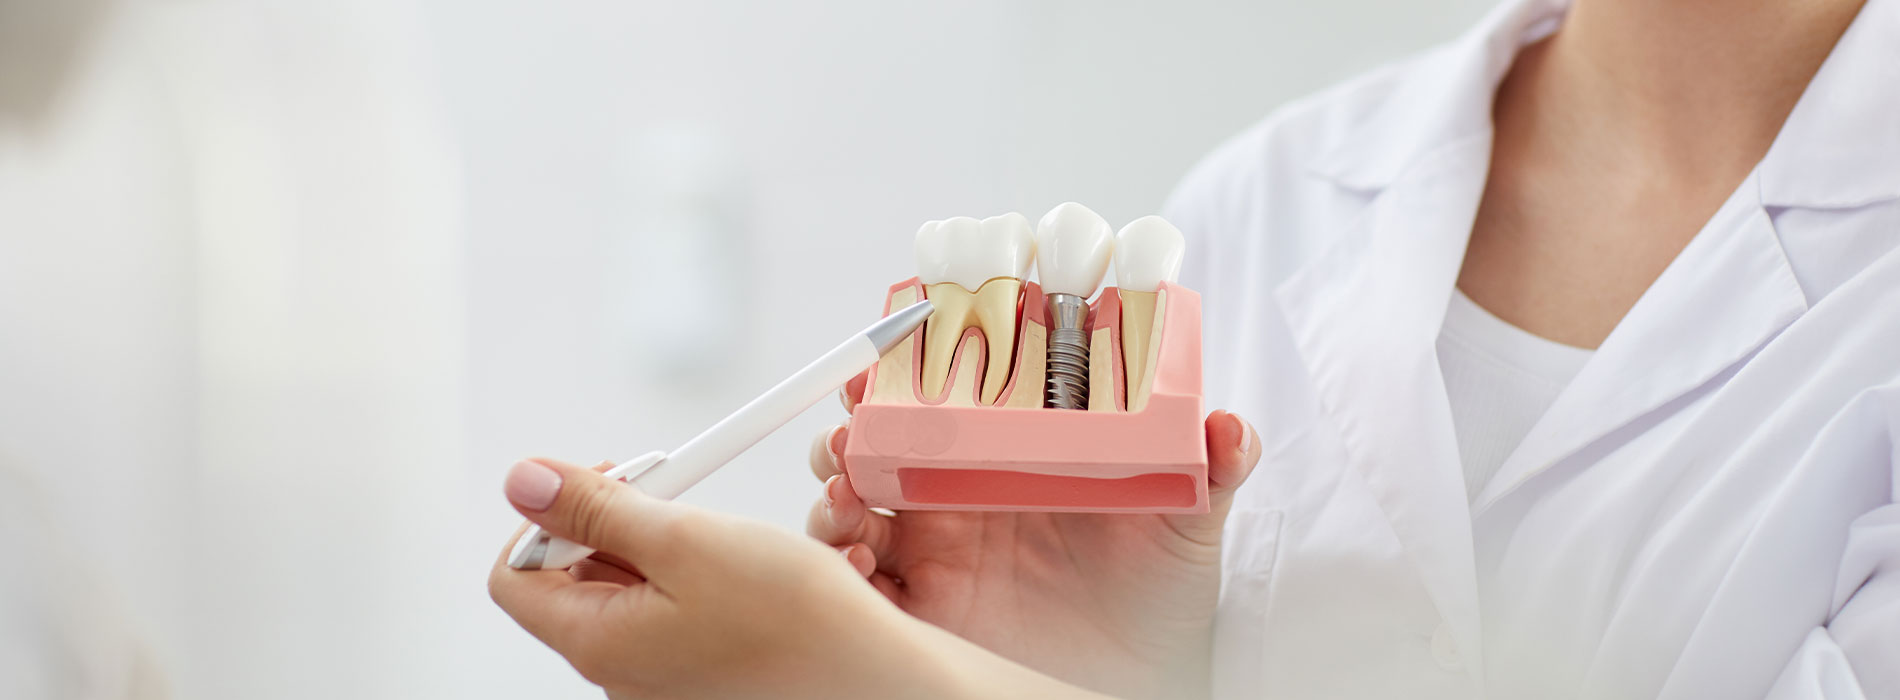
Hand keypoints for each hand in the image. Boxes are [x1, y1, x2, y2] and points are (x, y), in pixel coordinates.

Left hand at [489, 457, 1106, 699]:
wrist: (878, 679)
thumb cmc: (797, 622)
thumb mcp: (685, 539)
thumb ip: (597, 508)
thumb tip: (523, 482)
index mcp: (597, 644)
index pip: (513, 577)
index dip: (546, 518)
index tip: (602, 482)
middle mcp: (620, 673)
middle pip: (571, 581)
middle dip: (611, 523)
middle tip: (669, 492)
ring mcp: (662, 680)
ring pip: (628, 593)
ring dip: (658, 546)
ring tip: (716, 531)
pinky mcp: (704, 676)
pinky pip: (672, 615)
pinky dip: (693, 578)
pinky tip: (741, 566)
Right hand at [807, 375, 1262, 699]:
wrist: (1147, 674)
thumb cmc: (1160, 590)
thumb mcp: (1189, 521)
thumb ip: (1214, 467)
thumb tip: (1233, 425)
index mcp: (1004, 456)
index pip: (941, 394)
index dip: (907, 365)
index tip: (893, 345)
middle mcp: (955, 496)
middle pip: (876, 440)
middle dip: (850, 421)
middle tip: (853, 419)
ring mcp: (930, 550)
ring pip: (850, 501)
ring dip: (833, 485)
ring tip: (845, 487)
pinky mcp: (918, 608)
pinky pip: (856, 583)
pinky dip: (838, 566)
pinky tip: (857, 558)